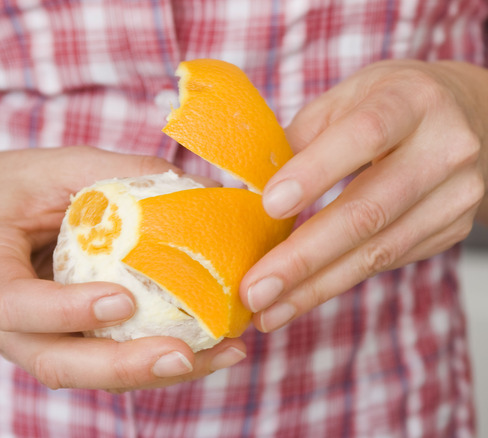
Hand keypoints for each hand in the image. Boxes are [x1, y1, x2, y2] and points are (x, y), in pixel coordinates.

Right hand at [0, 147, 246, 391]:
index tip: (122, 301)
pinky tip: (218, 348)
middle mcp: (16, 323)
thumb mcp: (61, 169)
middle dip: (126, 365)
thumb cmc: (24, 188)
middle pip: (61, 363)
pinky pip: (120, 361)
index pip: (18, 306)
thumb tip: (202, 187)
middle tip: (183, 355)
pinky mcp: (81, 343)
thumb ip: (122, 174)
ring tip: (224, 353)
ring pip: (98, 372)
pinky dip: (167, 358)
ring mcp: (49, 339)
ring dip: (161, 371)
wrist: (3, 218)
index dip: (66, 310)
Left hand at [241, 60, 487, 331]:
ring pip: (380, 250)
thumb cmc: (399, 104)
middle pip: (372, 210)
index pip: (366, 135)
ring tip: (269, 309)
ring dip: (317, 285)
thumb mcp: (353, 95)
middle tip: (255, 289)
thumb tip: (249, 186)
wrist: (478, 122)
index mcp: (415, 99)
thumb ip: (306, 134)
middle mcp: (447, 148)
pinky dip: (341, 280)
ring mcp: (458, 196)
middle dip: (306, 256)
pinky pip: (390, 261)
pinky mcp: (455, 230)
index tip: (269, 206)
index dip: (318, 171)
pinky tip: (303, 295)